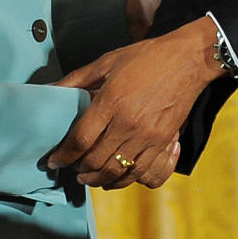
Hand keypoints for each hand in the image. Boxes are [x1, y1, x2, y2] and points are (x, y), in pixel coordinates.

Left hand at [49, 15, 218, 186]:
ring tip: (90, 178)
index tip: (54, 161)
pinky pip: (144, 173)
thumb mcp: (107, 61)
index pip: (81, 140)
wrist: (188, 60)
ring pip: (119, 173)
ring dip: (100, 180)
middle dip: (79, 171)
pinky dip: (127, 181)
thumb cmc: (146, 57)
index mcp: (112, 101)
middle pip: (97, 162)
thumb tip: (49, 90)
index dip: (64, 155)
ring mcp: (149, 136)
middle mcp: (129, 123)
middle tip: (71, 169)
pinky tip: (118, 178)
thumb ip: (76, 79)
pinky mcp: (164, 142)